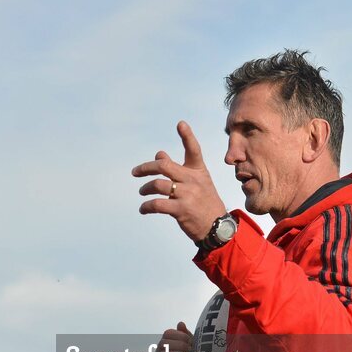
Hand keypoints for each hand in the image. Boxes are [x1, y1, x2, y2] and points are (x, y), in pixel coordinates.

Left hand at [133, 120, 227, 241]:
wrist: (217, 227)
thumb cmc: (204, 203)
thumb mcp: (196, 183)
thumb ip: (177, 168)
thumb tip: (158, 153)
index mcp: (198, 171)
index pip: (193, 150)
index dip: (187, 136)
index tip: (180, 123)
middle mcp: (193, 180)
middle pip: (164, 165)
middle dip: (146, 167)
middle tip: (135, 172)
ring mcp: (187, 195)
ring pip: (157, 185)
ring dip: (145, 188)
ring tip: (142, 192)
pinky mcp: (181, 210)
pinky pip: (157, 204)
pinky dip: (146, 206)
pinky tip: (143, 209)